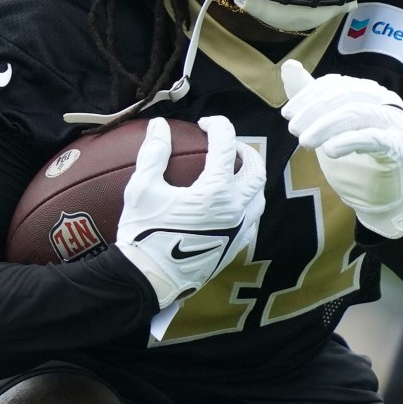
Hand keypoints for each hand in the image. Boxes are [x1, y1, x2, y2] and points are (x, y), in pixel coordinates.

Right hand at [115, 115, 265, 307]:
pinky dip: (248, 204)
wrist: (151, 279)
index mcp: (215, 191)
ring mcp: (239, 229)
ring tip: (234, 171)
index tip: (205, 124)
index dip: (217, 126)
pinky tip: (232, 204)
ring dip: (250, 178)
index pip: (226, 145)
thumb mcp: (142, 189)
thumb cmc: (144, 234)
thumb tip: (159, 125)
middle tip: (227, 146)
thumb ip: (154, 153)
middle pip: (256, 169)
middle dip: (244, 151)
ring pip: (260, 196)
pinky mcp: (236, 246)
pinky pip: (253, 220)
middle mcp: (235, 208)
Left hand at [278, 60, 402, 242]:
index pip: (337, 84)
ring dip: (326, 125)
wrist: (380, 198)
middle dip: (314, 110)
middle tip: (294, 129)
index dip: (309, 95)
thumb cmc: (356, 161)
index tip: (287, 114)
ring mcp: (394, 123)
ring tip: (305, 141)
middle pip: (347, 94)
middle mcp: (385, 102)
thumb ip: (311, 99)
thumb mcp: (327, 128)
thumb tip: (289, 67)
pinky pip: (374, 138)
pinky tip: (330, 150)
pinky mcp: (399, 148)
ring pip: (358, 112)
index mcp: (369, 93)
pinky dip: (349, 140)